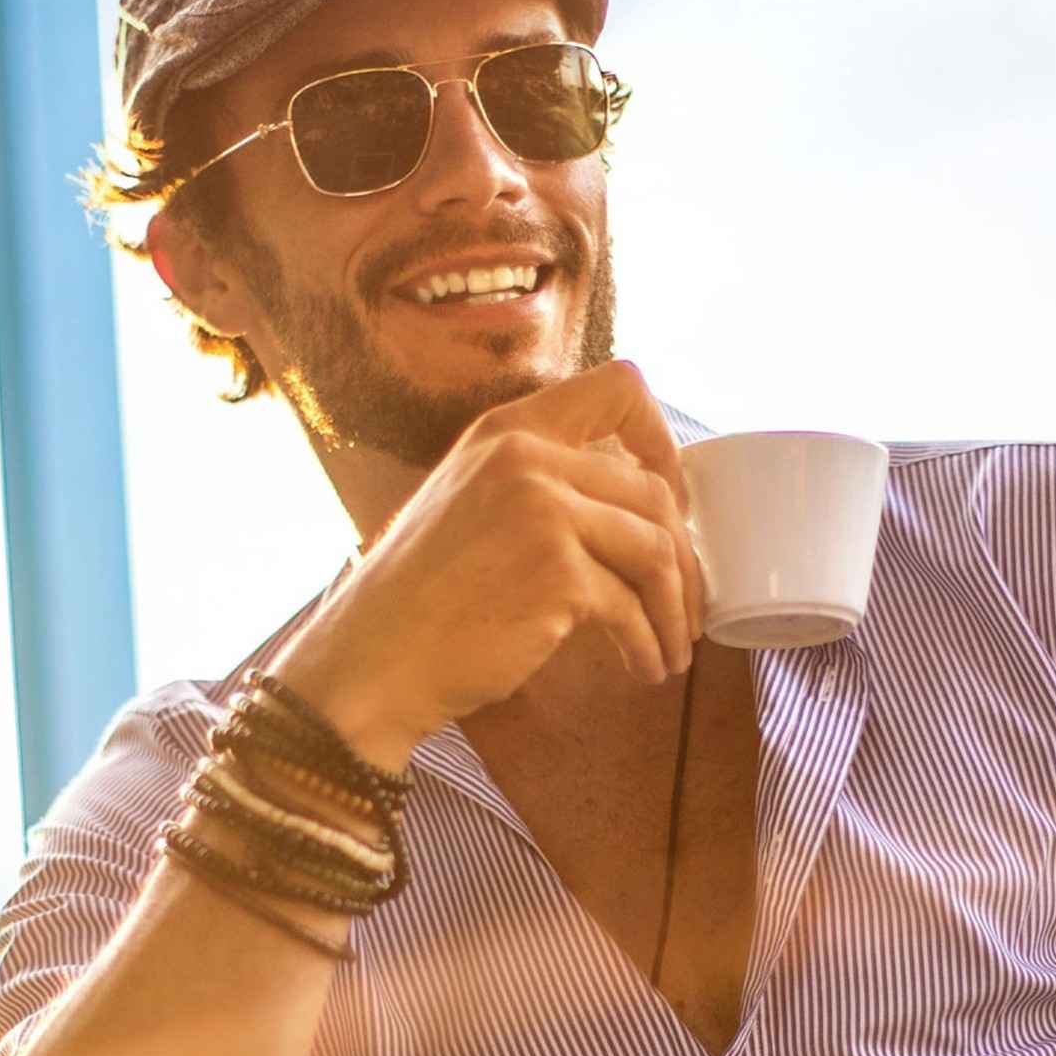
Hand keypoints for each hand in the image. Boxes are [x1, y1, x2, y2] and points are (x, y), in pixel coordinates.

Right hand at [266, 360, 706, 766]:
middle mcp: (527, 457)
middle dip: (683, 559)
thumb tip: (634, 509)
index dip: (664, 439)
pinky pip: (632, 608)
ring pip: (657, 551)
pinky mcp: (557, 573)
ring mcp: (543, 511)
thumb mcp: (473, 504)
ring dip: (674, 609)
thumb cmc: (423, 599)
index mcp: (508, 430)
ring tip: (671, 649)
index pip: (620, 387)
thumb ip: (538, 484)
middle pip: (654, 492)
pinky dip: (648, 644)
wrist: (371, 662)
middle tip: (684, 607)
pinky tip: (645, 668)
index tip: (674, 502)